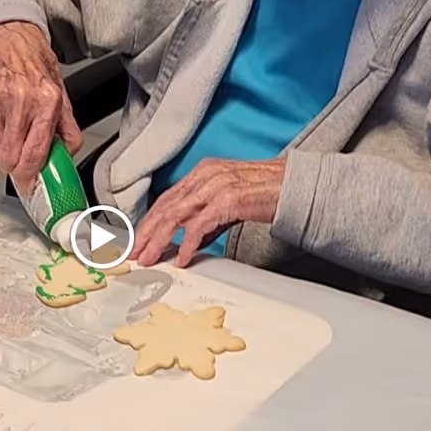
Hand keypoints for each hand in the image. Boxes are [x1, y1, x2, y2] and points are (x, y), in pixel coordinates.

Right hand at [0, 21, 81, 188]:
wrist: (10, 40)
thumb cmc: (35, 68)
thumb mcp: (61, 96)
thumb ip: (67, 131)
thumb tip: (66, 159)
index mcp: (45, 101)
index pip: (33, 152)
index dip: (29, 176)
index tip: (28, 185)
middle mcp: (18, 100)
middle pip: (8, 157)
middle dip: (13, 163)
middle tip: (19, 154)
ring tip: (9, 131)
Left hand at [132, 158, 285, 267]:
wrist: (296, 186)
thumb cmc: (267, 193)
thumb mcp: (230, 203)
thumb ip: (208, 220)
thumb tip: (190, 242)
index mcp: (203, 172)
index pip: (167, 198)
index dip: (149, 221)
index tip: (138, 239)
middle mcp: (206, 176)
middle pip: (166, 206)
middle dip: (146, 232)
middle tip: (134, 253)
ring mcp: (216, 186)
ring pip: (175, 215)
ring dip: (159, 240)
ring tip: (149, 258)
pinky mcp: (228, 200)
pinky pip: (199, 226)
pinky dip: (188, 244)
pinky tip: (183, 258)